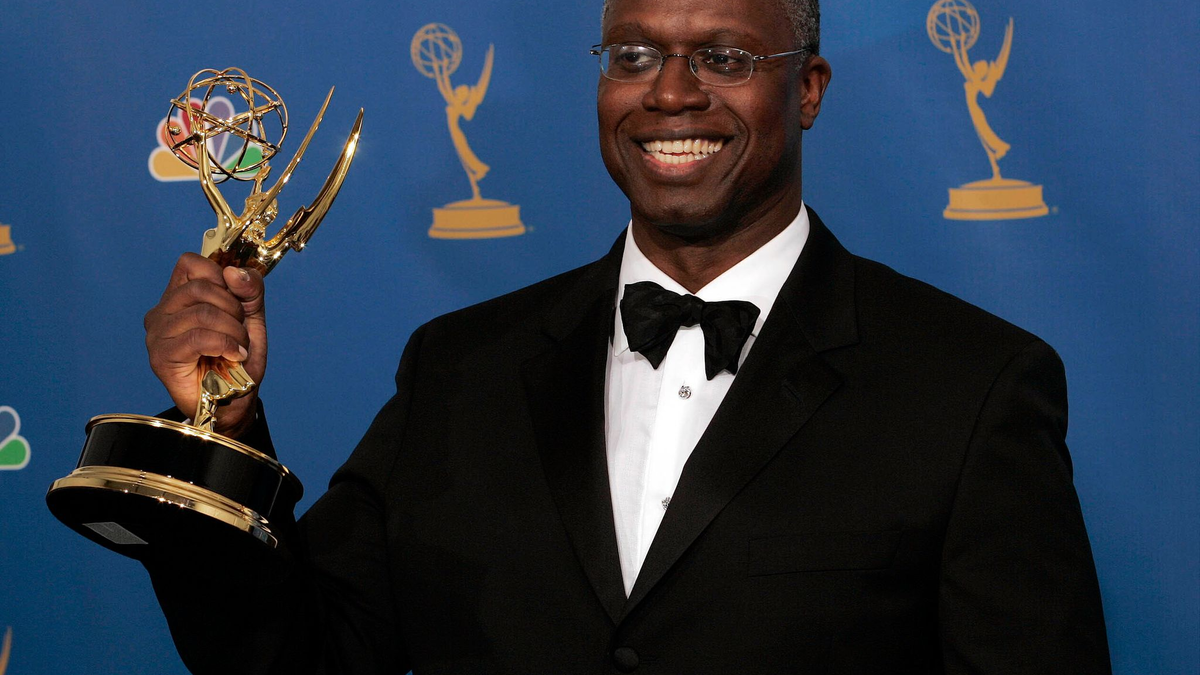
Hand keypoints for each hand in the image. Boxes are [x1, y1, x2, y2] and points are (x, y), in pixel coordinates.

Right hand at [144, 253, 266, 438]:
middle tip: (240, 331)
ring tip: (238, 347)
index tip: (236, 301)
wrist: (234, 400)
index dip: (220, 277)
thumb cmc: (237, 359)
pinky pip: (197, 338)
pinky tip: (233, 356)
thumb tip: (234, 272)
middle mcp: (162, 312)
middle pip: (200, 288)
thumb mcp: (250, 317)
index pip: (191, 263)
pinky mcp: (161, 357)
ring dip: (233, 330)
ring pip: (201, 313)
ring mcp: (157, 334)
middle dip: (233, 309)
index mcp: (178, 297)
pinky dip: (225, 344)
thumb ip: (249, 290)